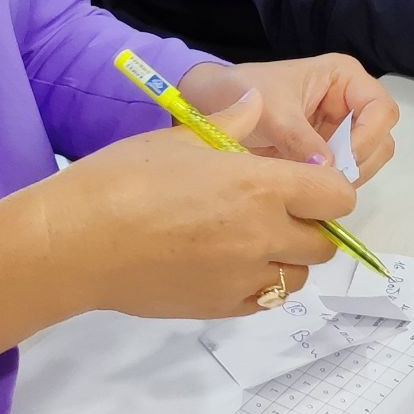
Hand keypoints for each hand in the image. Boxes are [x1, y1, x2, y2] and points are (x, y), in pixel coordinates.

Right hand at [0, 92, 353, 365]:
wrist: (76, 242)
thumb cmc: (123, 179)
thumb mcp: (180, 138)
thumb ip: (232, 124)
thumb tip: (257, 105)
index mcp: (260, 186)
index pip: (336, 197)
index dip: (327, 190)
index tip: (305, 185)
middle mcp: (263, 235)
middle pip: (323, 243)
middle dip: (309, 227)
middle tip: (275, 213)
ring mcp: (244, 278)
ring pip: (298, 277)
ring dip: (286, 260)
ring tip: (249, 241)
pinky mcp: (221, 308)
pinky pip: (264, 300)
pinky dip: (258, 285)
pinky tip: (227, 265)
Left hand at [180, 54, 399, 182]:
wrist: (213, 103)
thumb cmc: (243, 91)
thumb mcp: (271, 112)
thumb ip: (299, 139)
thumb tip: (328, 170)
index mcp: (344, 78)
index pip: (381, 109)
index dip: (369, 136)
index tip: (344, 160)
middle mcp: (350, 103)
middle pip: (380, 139)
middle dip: (358, 162)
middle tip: (328, 180)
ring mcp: (340, 130)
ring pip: (366, 161)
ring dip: (347, 177)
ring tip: (314, 185)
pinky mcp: (328, 152)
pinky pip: (345, 173)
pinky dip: (333, 184)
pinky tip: (309, 189)